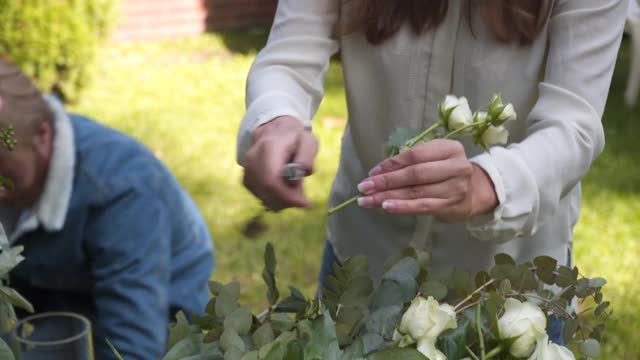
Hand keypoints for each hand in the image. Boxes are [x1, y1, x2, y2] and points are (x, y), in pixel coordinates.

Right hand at [242, 116, 317, 210]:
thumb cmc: (294, 138)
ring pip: (263, 196)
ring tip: (294, 189)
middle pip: (266, 190)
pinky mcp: (246, 178)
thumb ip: (307, 155)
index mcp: (270, 147)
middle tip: (302, 197)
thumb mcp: (308, 140)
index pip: (272, 179)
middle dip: (287, 200)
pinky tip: (284, 190)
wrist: (274, 131)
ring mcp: (247, 169)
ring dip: (282, 201)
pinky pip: (260, 196)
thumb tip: (303, 171)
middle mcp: (253, 158)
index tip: (303, 203)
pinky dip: (274, 199)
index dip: (286, 195)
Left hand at [355, 140, 497, 221]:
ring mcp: (456, 187)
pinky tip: (386, 207)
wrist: (472, 193)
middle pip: (414, 174)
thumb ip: (409, 162)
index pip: (415, 155)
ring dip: (388, 196)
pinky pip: (421, 206)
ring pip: (415, 191)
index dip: (391, 164)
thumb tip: (377, 173)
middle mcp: (456, 166)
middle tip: (364, 187)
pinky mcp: (451, 205)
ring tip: (368, 200)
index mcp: (450, 148)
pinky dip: (402, 207)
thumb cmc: (444, 172)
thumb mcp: (432, 159)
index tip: (372, 173)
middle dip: (386, 181)